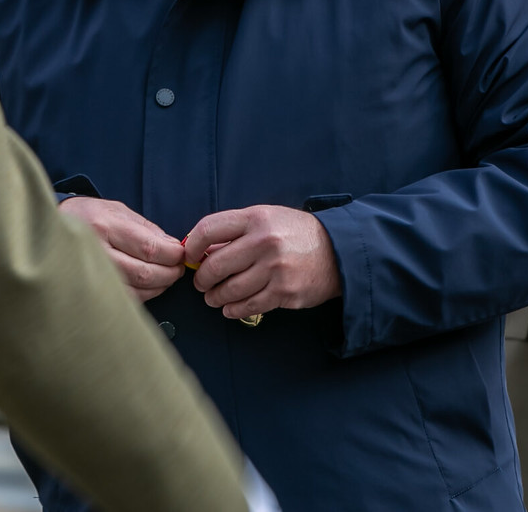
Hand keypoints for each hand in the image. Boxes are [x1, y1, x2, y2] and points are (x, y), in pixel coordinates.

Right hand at [59, 197, 184, 301]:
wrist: (52, 228)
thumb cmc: (88, 217)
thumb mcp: (118, 210)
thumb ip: (146, 229)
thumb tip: (172, 247)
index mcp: (106, 226)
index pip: (149, 247)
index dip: (171, 255)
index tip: (180, 255)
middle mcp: (97, 252)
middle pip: (144, 273)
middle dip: (169, 273)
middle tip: (177, 269)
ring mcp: (91, 274)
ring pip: (136, 290)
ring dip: (158, 286)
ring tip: (165, 277)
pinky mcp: (90, 290)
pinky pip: (124, 300)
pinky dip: (143, 295)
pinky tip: (148, 287)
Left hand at [183, 206, 341, 321]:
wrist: (338, 250)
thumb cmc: (295, 233)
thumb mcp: (266, 218)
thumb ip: (235, 231)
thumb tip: (200, 249)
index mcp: (255, 218)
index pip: (209, 229)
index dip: (192, 246)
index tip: (189, 256)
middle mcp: (264, 242)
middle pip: (215, 265)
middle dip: (202, 278)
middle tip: (201, 283)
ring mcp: (275, 269)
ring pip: (229, 290)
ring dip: (215, 297)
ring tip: (213, 297)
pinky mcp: (284, 292)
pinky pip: (248, 306)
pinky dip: (233, 310)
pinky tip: (230, 308)